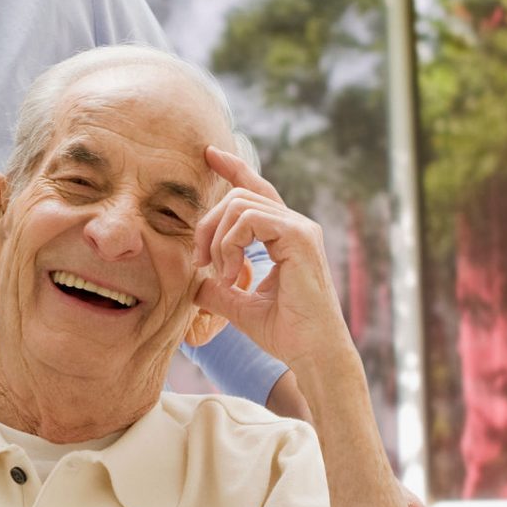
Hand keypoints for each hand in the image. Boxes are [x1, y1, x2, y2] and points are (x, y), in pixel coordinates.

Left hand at [194, 148, 355, 374]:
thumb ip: (218, 290)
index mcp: (285, 235)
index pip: (256, 190)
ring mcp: (300, 228)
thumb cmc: (286, 334)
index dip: (232, 168)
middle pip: (237, 196)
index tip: (208, 154)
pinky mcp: (299, 236)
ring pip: (239, 204)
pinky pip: (249, 219)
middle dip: (207, 225)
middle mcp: (295, 225)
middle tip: (199, 263)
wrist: (312, 352)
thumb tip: (194, 284)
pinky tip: (230, 272)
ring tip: (219, 275)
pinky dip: (229, 244)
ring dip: (216, 240)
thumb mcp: (241, 307)